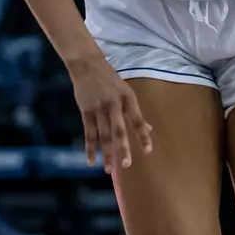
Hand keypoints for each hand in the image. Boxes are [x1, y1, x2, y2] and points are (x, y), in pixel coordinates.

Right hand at [69, 54, 152, 169]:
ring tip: (109, 169)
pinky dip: (90, 148)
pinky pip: (89, 133)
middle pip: (119, 130)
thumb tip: (149, 128)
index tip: (148, 150)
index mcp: (127, 99)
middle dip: (123, 148)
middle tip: (126, 165)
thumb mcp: (126, 92)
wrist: (87, 65)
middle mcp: (114, 104)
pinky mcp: (86, 111)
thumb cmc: (110, 80)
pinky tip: (91, 160)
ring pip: (103, 135)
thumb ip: (134, 112)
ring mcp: (99, 108)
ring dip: (106, 153)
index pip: (138, 120)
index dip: (143, 135)